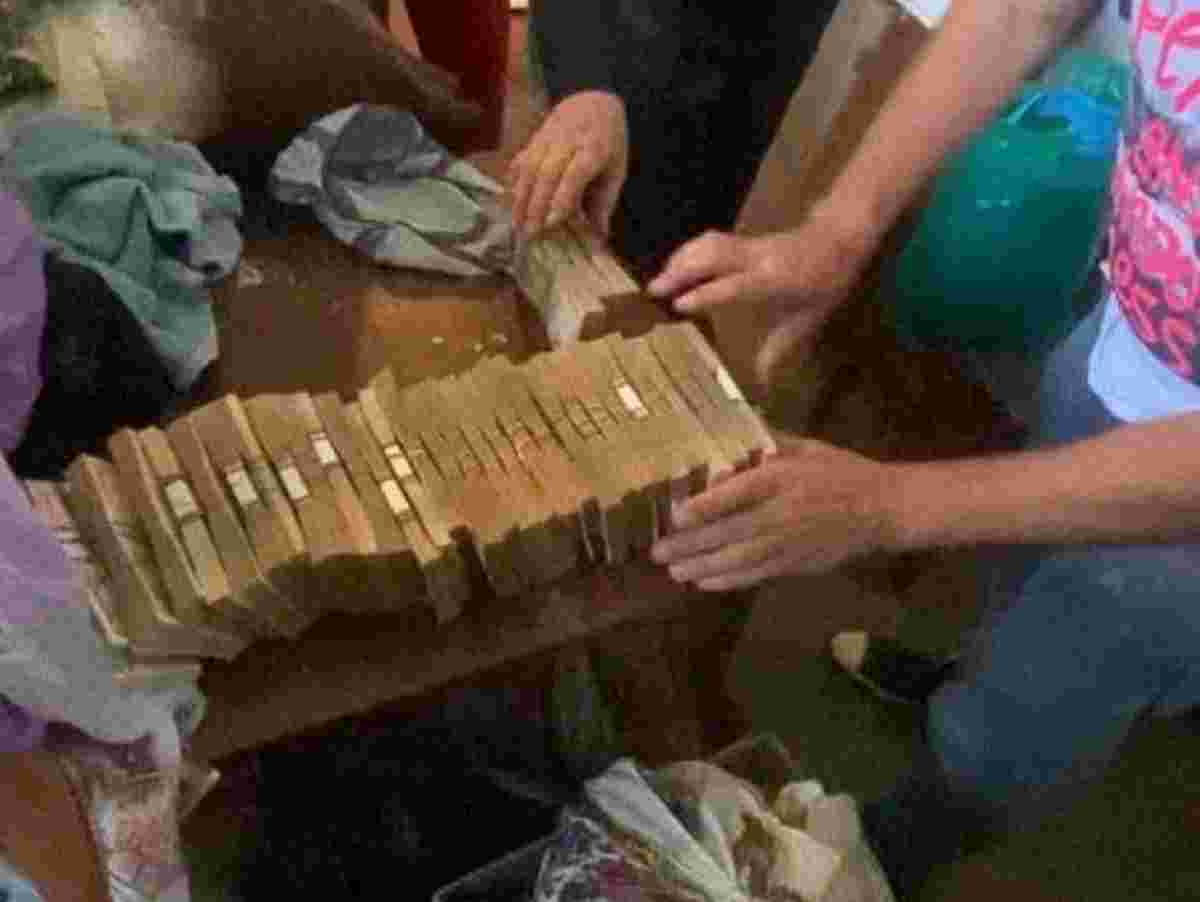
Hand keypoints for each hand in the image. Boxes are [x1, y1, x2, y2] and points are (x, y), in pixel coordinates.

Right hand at [508, 90, 628, 238]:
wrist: (594, 102)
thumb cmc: (608, 144)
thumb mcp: (616, 170)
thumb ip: (604, 202)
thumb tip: (599, 236)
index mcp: (595, 148)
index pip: (575, 174)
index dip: (562, 198)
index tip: (552, 223)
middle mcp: (569, 140)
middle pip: (547, 172)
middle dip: (537, 204)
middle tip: (531, 233)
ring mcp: (549, 136)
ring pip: (529, 167)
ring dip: (521, 198)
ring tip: (517, 224)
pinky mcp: (535, 138)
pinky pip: (520, 160)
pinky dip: (514, 183)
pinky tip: (510, 203)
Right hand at [646, 204, 880, 383]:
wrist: (839, 240)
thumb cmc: (825, 284)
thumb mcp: (807, 320)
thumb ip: (780, 350)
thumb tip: (763, 385)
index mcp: (773, 280)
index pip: (733, 285)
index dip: (705, 294)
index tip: (678, 305)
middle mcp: (757, 259)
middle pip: (712, 257)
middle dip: (680, 271)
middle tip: (653, 291)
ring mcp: (749, 245)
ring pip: (708, 244)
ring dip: (680, 259)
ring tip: (658, 281)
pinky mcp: (743, 239)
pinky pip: (710, 241)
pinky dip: (688, 252)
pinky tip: (676, 267)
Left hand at [650, 435, 894, 590]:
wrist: (883, 509)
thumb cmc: (840, 472)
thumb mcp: (806, 447)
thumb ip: (768, 442)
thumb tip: (730, 431)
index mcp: (781, 479)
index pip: (735, 494)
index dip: (702, 507)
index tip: (673, 514)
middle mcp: (780, 513)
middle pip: (727, 532)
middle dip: (689, 545)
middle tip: (658, 552)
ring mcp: (787, 543)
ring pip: (737, 560)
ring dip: (702, 567)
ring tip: (674, 571)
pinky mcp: (795, 565)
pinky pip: (755, 575)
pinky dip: (728, 581)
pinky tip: (704, 583)